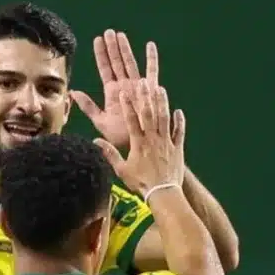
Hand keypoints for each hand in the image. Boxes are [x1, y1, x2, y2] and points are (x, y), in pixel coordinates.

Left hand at [71, 30, 158, 148]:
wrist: (138, 145)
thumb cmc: (120, 137)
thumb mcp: (100, 121)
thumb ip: (88, 106)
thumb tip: (73, 92)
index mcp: (113, 93)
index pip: (105, 69)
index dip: (101, 54)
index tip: (97, 40)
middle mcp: (125, 87)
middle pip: (117, 62)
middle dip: (113, 47)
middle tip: (108, 32)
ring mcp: (138, 87)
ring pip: (131, 63)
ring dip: (126, 49)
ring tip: (120, 35)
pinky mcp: (150, 91)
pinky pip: (152, 72)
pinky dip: (151, 59)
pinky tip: (150, 45)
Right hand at [94, 80, 184, 195]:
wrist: (163, 192)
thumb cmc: (141, 183)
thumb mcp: (121, 170)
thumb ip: (109, 154)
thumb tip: (95, 142)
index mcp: (138, 143)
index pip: (132, 121)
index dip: (128, 106)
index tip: (124, 93)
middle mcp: (153, 139)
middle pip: (149, 114)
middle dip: (145, 97)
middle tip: (143, 82)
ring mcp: (167, 142)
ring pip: (165, 118)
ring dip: (162, 103)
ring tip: (160, 88)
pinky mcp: (178, 148)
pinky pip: (179, 132)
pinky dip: (179, 121)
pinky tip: (178, 111)